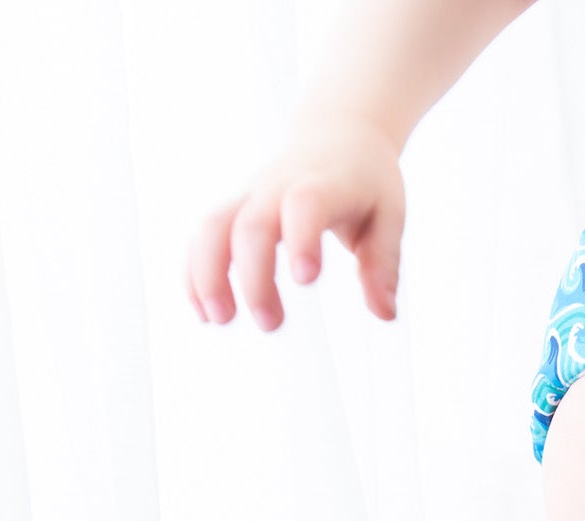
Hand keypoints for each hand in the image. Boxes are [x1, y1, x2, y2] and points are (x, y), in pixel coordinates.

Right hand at [187, 117, 405, 329]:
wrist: (336, 133)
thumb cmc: (366, 180)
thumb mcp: (389, 215)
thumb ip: (384, 264)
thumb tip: (385, 314)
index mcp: (325, 183)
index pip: (306, 202)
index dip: (300, 237)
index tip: (306, 279)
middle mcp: (279, 186)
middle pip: (251, 223)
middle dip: (253, 276)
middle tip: (269, 323)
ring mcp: (251, 195)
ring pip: (214, 225)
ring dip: (208, 274)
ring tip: (218, 320)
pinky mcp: (234, 208)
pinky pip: (203, 236)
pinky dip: (195, 272)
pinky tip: (204, 312)